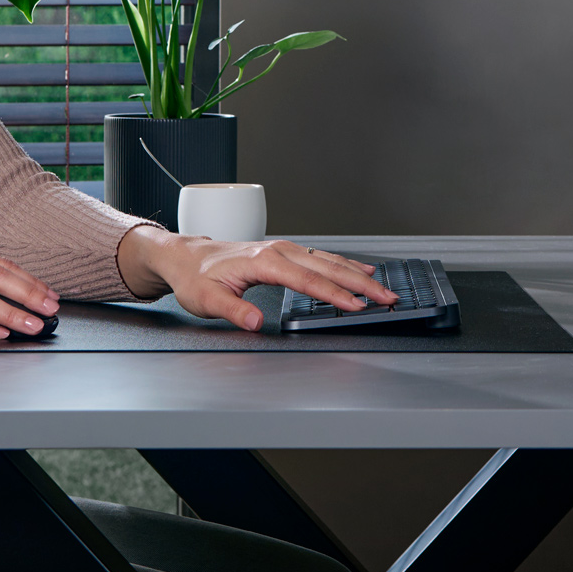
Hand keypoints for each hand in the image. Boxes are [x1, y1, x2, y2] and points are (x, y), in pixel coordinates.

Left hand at [121, 229, 393, 331]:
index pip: (307, 281)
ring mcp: (283, 249)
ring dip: (357, 273)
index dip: (334, 295)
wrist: (185, 257)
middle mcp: (278, 251)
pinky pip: (320, 257)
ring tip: (383, 286)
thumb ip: (233, 310)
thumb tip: (257, 322)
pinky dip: (343, 264)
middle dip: (360, 283)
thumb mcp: (206, 299)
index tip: (357, 305)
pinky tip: (358, 269)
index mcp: (264, 261)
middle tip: (387, 297)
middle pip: (327, 268)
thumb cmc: (195, 277)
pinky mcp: (284, 253)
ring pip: (328, 260)